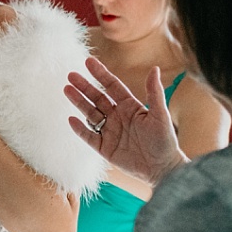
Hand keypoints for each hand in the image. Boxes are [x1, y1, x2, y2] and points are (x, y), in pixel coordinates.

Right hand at [65, 58, 187, 186]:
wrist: (163, 169)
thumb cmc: (165, 141)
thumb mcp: (160, 115)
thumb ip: (154, 93)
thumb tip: (154, 69)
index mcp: (130, 106)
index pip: (112, 86)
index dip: (100, 74)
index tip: (89, 61)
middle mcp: (117, 116)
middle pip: (97, 98)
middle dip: (84, 86)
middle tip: (71, 75)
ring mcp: (110, 132)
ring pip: (90, 114)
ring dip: (79, 102)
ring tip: (67, 90)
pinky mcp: (105, 148)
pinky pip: (89, 136)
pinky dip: (79, 128)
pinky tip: (71, 118)